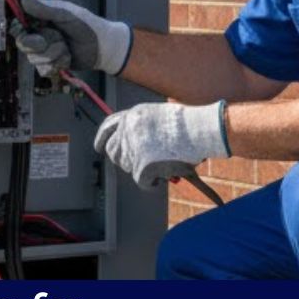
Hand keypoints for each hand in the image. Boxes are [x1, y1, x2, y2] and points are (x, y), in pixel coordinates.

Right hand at [9, 0, 131, 75]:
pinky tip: (68, 58)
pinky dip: (58, 64)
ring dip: (53, 54)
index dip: (20, 30)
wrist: (103, 47)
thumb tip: (23, 1)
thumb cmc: (87, 25)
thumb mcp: (65, 14)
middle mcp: (40, 35)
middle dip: (39, 45)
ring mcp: (45, 51)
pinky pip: (44, 69)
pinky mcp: (51, 64)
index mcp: (41, 19)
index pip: (19, 25)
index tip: (26, 31)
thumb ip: (44, 10)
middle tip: (54, 40)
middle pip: (23, 44)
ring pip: (34, 58)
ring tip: (66, 47)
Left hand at [93, 101, 228, 187]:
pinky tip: (165, 174)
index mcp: (132, 115)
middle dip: (125, 160)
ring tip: (163, 162)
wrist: (199, 130)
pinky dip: (153, 183)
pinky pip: (143, 182)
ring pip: (129, 168)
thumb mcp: (160, 116)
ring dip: (143, 170)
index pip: (108, 126)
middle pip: (114, 152)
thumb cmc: (189, 124)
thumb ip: (144, 127)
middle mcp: (128, 130)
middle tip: (141, 165)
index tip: (98, 146)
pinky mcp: (142, 166)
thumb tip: (135, 146)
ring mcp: (133, 148)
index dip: (102, 138)